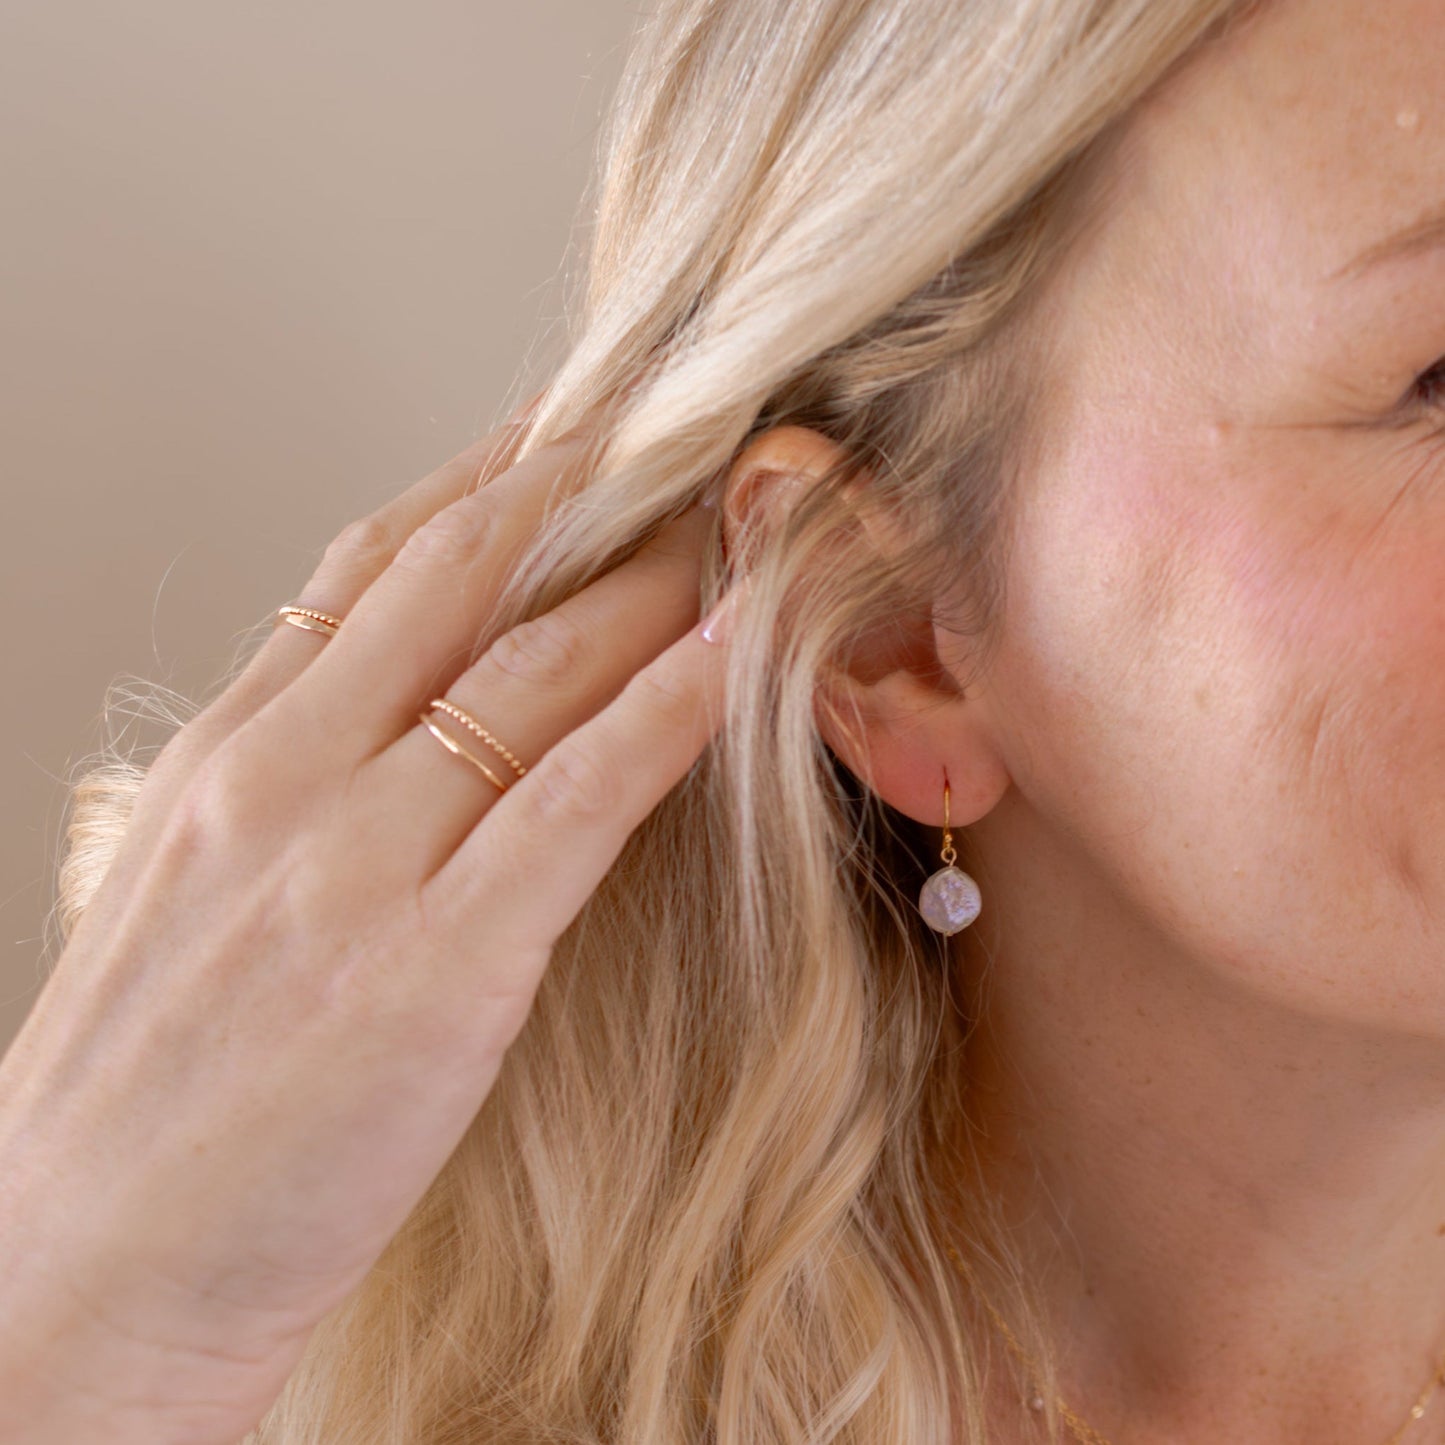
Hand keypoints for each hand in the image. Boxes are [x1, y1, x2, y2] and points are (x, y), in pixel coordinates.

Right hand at [0, 399, 738, 1443]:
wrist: (78, 1272)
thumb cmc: (145, 1096)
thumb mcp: (194, 893)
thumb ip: (297, 791)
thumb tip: (408, 722)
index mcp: (232, 752)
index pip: (373, 561)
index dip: (490, 473)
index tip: (573, 419)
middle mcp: (289, 776)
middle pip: (462, 576)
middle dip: (587, 484)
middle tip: (687, 417)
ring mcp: (357, 864)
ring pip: (531, 667)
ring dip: (654, 575)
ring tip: (741, 512)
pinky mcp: (433, 967)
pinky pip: (574, 802)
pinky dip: (667, 712)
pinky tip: (740, 650)